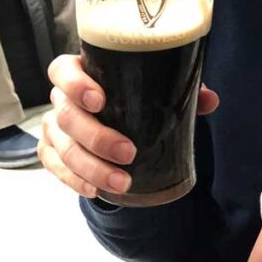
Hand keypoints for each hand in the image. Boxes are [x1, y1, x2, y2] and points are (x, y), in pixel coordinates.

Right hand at [39, 53, 218, 197]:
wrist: (116, 120)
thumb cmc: (133, 97)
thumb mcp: (155, 90)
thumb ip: (180, 90)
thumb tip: (209, 99)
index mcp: (83, 73)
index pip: (63, 71)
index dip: (75, 84)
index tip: (99, 99)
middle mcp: (63, 100)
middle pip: (66, 115)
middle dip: (96, 137)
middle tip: (128, 152)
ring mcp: (55, 127)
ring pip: (62, 147)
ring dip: (91, 167)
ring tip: (122, 181)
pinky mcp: (52, 152)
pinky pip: (55, 167)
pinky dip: (74, 180)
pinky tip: (95, 190)